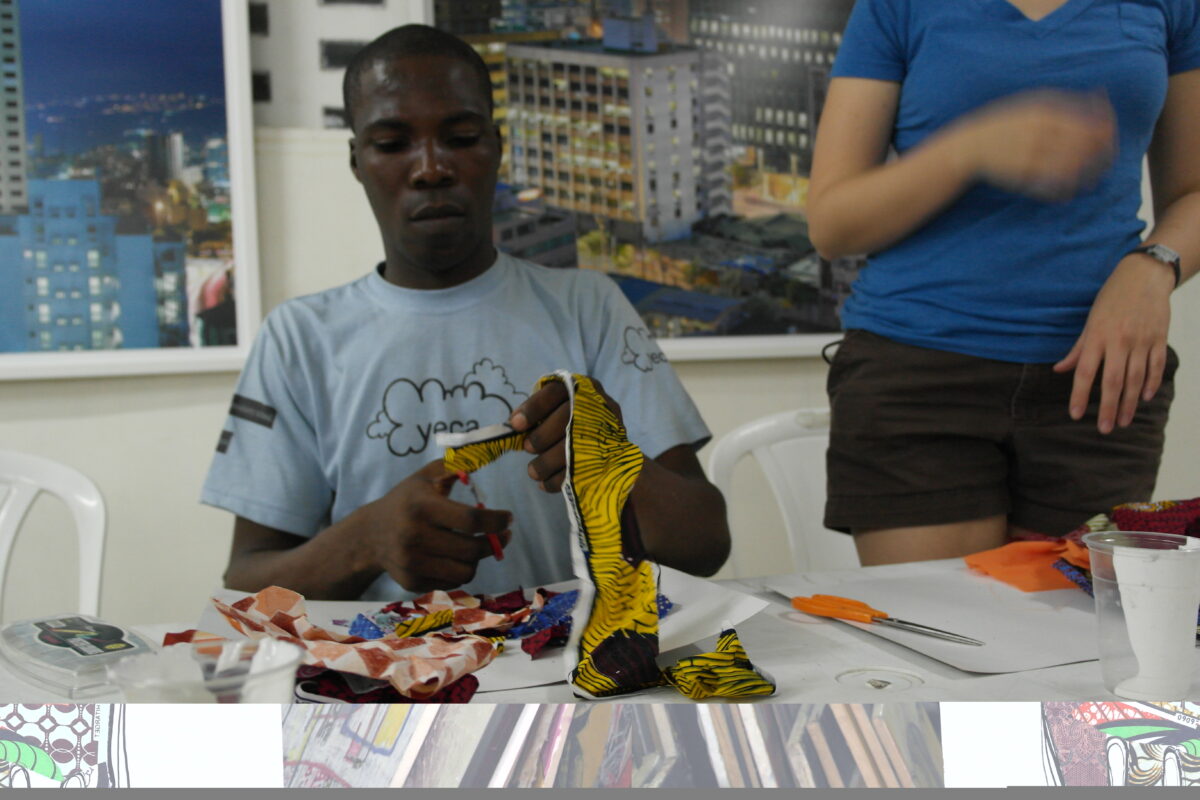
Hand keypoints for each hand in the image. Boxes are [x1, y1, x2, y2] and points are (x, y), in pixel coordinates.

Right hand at [361, 459, 511, 592]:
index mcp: (421, 506)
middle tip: (504, 536)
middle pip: (472, 549)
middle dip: (495, 542)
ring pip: (466, 571)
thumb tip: (483, 459)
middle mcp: (414, 536)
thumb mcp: (425, 476)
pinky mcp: (412, 582)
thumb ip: (454, 465)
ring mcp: (412, 562)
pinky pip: (452, 582)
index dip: (496, 521)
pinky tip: (454, 557)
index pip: (471, 519)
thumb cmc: (406, 501)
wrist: (370, 534)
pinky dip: (460, 571)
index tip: (509, 519)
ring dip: (477, 559)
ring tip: (476, 546)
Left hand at [508, 376, 623, 491]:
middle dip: (542, 436)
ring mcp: (606, 428)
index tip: (516, 425)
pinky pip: (582, 470)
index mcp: (579, 388)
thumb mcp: (555, 408)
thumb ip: (536, 414)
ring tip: (533, 471)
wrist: (605, 438)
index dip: (534, 408)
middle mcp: (597, 403)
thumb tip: (513, 425)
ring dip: (548, 462)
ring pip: (575, 447)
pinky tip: (545, 483)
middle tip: (528, 448)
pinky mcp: (610, 454)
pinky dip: (559, 479)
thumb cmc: (567, 419)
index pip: (555, 392)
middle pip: (568, 417)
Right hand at [954, 89, 1115, 201]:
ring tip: (1091, 179)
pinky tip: (1069, 191)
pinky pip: (1053, 185)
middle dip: (1101, 156)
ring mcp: (1030, 155)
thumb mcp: (1032, 101)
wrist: (969, 145)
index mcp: (1044, 112)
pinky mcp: (1022, 176)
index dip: (1106, 132)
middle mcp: (1039, 133)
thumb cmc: (1005, 122)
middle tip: (1106, 162)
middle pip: (1084, 146)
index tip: (1111, 138)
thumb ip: (1064, 100)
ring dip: (1086, 175)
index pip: (1088, 122)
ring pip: (1072, 168)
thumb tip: (1100, 96)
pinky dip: (1065, 190)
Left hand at [1054, 255, 1174, 433]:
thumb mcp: (1090, 321)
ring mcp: (1141, 340)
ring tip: (1124, 421)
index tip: (1076, 414)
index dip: (1080, 395)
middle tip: (1104, 429)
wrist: (1144, 276)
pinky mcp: (1159, 338)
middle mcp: (1119, 340)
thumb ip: (1078, 349)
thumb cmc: (1111, 299)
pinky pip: (1156, 366)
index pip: (1086, 372)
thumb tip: (1060, 370)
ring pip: (1136, 378)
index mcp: (1097, 336)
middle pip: (1113, 381)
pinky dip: (1151, 383)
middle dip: (1109, 408)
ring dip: (1130, 402)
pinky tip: (1145, 398)